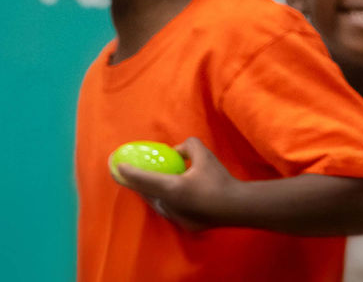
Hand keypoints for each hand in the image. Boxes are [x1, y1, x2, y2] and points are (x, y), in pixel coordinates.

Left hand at [114, 137, 241, 231]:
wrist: (236, 207)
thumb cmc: (219, 181)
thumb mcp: (206, 156)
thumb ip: (189, 147)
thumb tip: (177, 150)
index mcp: (170, 187)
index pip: (143, 179)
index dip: (128, 172)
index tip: (118, 166)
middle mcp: (167, 205)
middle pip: (146, 193)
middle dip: (136, 183)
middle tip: (130, 175)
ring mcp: (174, 217)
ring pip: (157, 203)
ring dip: (152, 193)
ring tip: (151, 184)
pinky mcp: (184, 224)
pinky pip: (169, 209)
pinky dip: (166, 200)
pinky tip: (176, 195)